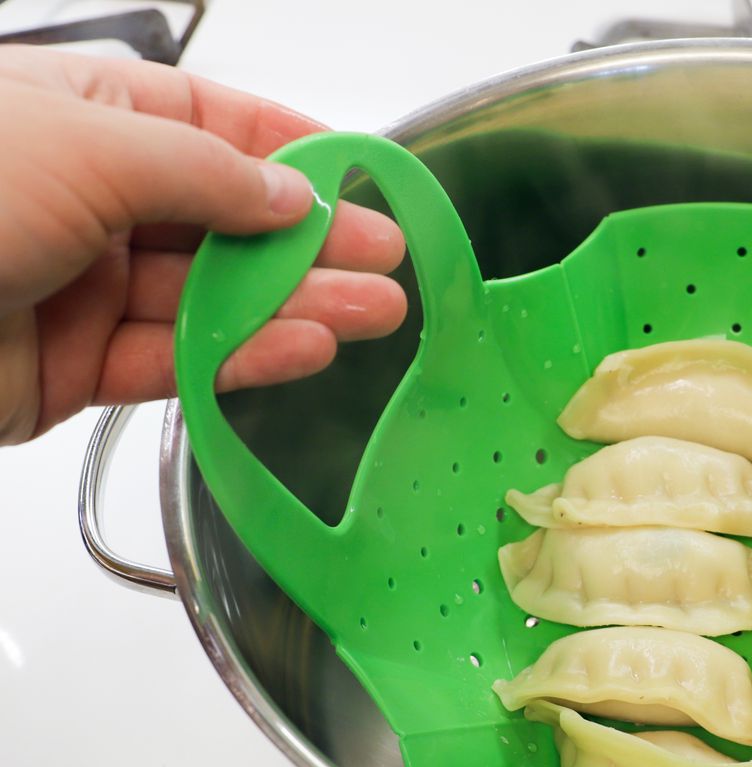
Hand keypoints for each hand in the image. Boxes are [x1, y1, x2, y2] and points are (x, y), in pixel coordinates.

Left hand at [0, 46, 406, 444]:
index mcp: (81, 118)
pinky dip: (243, 357)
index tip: (365, 175)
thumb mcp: (90, 150)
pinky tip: (303, 348)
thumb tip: (290, 193)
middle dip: (310, 239)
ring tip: (373, 312)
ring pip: (210, 298)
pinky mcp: (72, 369)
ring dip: (296, 305)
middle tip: (385, 258)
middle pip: (223, 220)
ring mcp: (80, 286)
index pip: (211, 124)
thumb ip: (207, 173)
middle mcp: (85, 199)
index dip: (292, 149)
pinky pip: (176, 361)